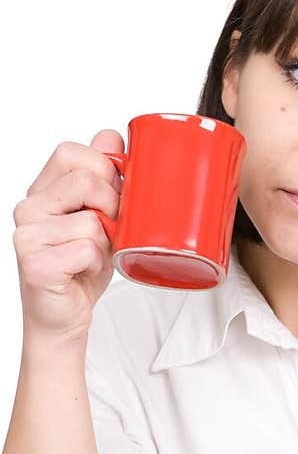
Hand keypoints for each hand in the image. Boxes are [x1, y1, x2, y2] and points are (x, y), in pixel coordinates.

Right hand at [13, 131, 123, 345]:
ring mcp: (27, 235)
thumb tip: (112, 135)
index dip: (104, 170)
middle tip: (108, 232)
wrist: (64, 318)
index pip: (72, 153)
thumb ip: (104, 177)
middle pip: (87, 181)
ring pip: (92, 221)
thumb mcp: (101, 218)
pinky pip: (87, 249)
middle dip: (113, 208)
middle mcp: (28, 208)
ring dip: (106, 244)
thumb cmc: (82, 269)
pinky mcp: (35, 263)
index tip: (113, 197)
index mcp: (43, 191)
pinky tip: (84, 272)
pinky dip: (97, 263)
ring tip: (93, 257)